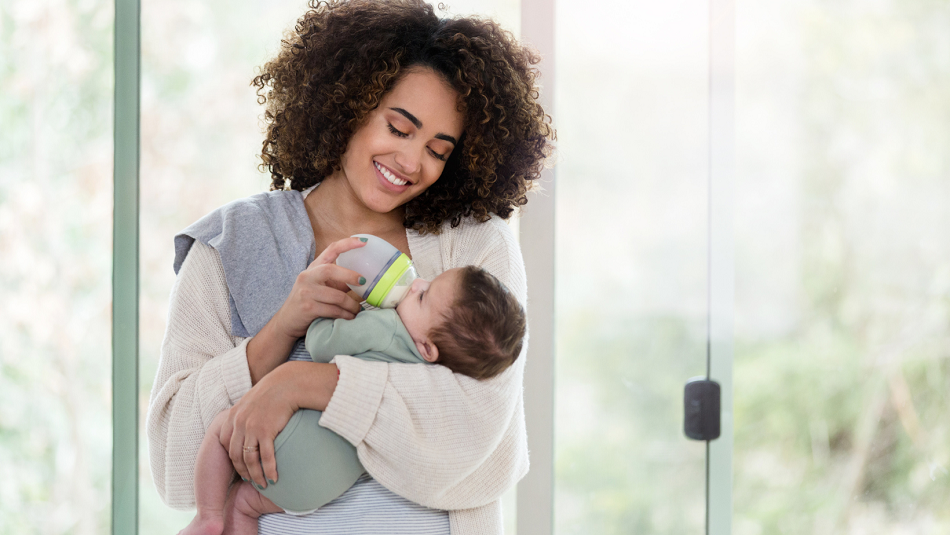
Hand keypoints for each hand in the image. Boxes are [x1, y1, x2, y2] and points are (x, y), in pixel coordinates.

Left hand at [219, 365, 296, 488]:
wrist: (287, 384)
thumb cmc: (273, 392)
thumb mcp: (251, 402)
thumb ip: (244, 415)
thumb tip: (247, 426)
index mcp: (232, 417)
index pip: (226, 444)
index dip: (232, 458)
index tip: (241, 467)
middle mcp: (238, 423)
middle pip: (235, 456)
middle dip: (243, 471)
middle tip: (251, 480)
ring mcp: (250, 428)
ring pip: (249, 460)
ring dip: (255, 475)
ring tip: (263, 484)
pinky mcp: (265, 431)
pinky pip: (265, 457)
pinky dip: (269, 470)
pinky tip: (273, 478)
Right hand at [270, 236, 367, 339]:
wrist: (287, 322)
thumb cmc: (309, 302)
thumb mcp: (321, 287)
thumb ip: (339, 281)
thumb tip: (364, 280)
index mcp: (313, 268)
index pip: (331, 250)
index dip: (347, 244)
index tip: (363, 242)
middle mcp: (307, 277)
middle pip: (330, 270)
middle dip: (350, 276)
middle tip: (364, 282)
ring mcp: (306, 292)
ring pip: (337, 296)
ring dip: (352, 305)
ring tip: (357, 310)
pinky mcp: (308, 308)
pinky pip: (333, 310)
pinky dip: (345, 315)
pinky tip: (350, 317)